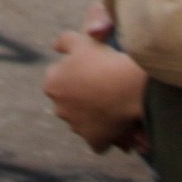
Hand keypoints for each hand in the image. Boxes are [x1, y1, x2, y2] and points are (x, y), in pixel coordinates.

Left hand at [40, 24, 150, 154]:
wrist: (130, 87)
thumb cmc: (105, 61)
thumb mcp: (83, 41)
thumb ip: (64, 41)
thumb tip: (56, 47)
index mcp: (52, 84)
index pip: (60, 78)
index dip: (78, 73)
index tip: (94, 69)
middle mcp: (59, 109)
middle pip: (70, 102)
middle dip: (82, 97)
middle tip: (104, 87)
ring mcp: (76, 127)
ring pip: (83, 121)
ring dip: (93, 115)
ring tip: (113, 103)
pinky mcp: (93, 141)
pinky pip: (97, 140)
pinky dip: (105, 135)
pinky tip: (116, 124)